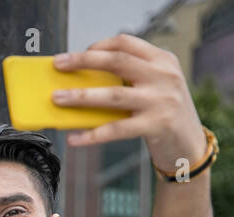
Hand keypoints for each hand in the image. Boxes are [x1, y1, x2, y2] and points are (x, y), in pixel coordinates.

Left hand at [52, 34, 206, 168]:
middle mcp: (163, 76)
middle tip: (59, 65)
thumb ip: (129, 79)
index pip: (126, 43)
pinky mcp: (156, 125)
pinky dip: (92, 135)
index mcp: (162, 60)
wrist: (189, 143)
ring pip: (113, 95)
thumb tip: (82, 82)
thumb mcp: (154, 86)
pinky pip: (117, 129)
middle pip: (117, 61)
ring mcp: (160, 100)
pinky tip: (74, 139)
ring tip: (58, 98)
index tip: (76, 55)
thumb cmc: (162, 113)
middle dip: (84, 61)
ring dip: (81, 96)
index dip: (98, 46)